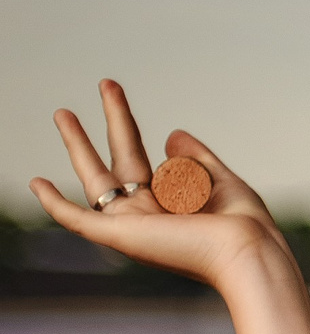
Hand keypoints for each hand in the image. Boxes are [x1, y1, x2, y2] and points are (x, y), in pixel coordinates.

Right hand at [28, 80, 292, 291]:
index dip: (126, 123)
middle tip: (105, 83)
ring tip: (62, 112)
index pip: (142, 156)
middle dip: (112, 119)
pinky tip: (37, 183)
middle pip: (121, 157)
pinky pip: (78, 220)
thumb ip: (197, 159)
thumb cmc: (245, 226)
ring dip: (77, 144)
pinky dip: (55, 204)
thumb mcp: (222, 182)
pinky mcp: (119, 235)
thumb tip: (172, 133)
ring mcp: (132, 223)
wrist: (247, 250)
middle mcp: (150, 212)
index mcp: (172, 202)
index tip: (115, 91)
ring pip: (95, 179)